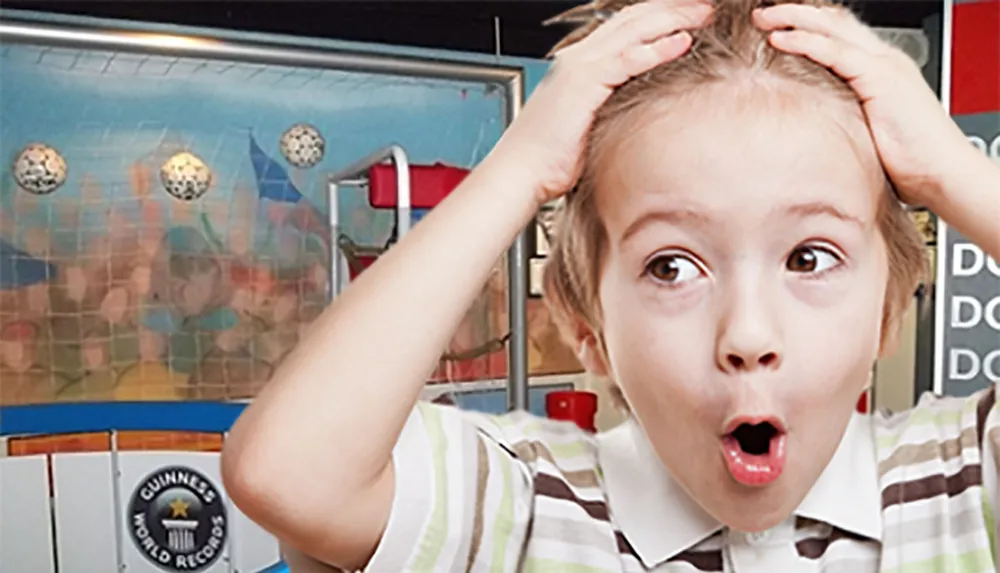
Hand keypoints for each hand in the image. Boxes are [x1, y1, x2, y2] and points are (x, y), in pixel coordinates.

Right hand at [490, 0, 713, 207]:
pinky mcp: (585, 83)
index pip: (624, 27)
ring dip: (673, 19)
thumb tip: (636, 111)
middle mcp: (578, 58)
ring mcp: (580, 67)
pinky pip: (629, 59)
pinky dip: (658, 48)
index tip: (690, 17)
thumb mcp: (585, 124)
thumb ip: (608, 107)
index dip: (658, 17)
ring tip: (704, 15)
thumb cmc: (549, 158)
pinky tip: (682, 42)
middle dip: (672, 8)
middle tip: (706, 7)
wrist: (520, 171)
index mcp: (577, 64)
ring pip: (635, 30)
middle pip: (633, 19)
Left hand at [753, 4, 973, 207]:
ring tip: (764, 19)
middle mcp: (883, 59)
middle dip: (796, 14)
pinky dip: (805, 42)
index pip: (839, 33)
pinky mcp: (880, 76)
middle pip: (834, 21)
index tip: (774, 27)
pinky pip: (835, 51)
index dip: (807, 25)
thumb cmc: (906, 162)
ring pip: (832, 28)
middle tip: (762, 15)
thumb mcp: (864, 131)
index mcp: (880, 69)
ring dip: (794, 20)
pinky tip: (780, 38)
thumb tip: (807, 125)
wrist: (940, 174)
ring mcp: (883, 64)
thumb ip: (841, 117)